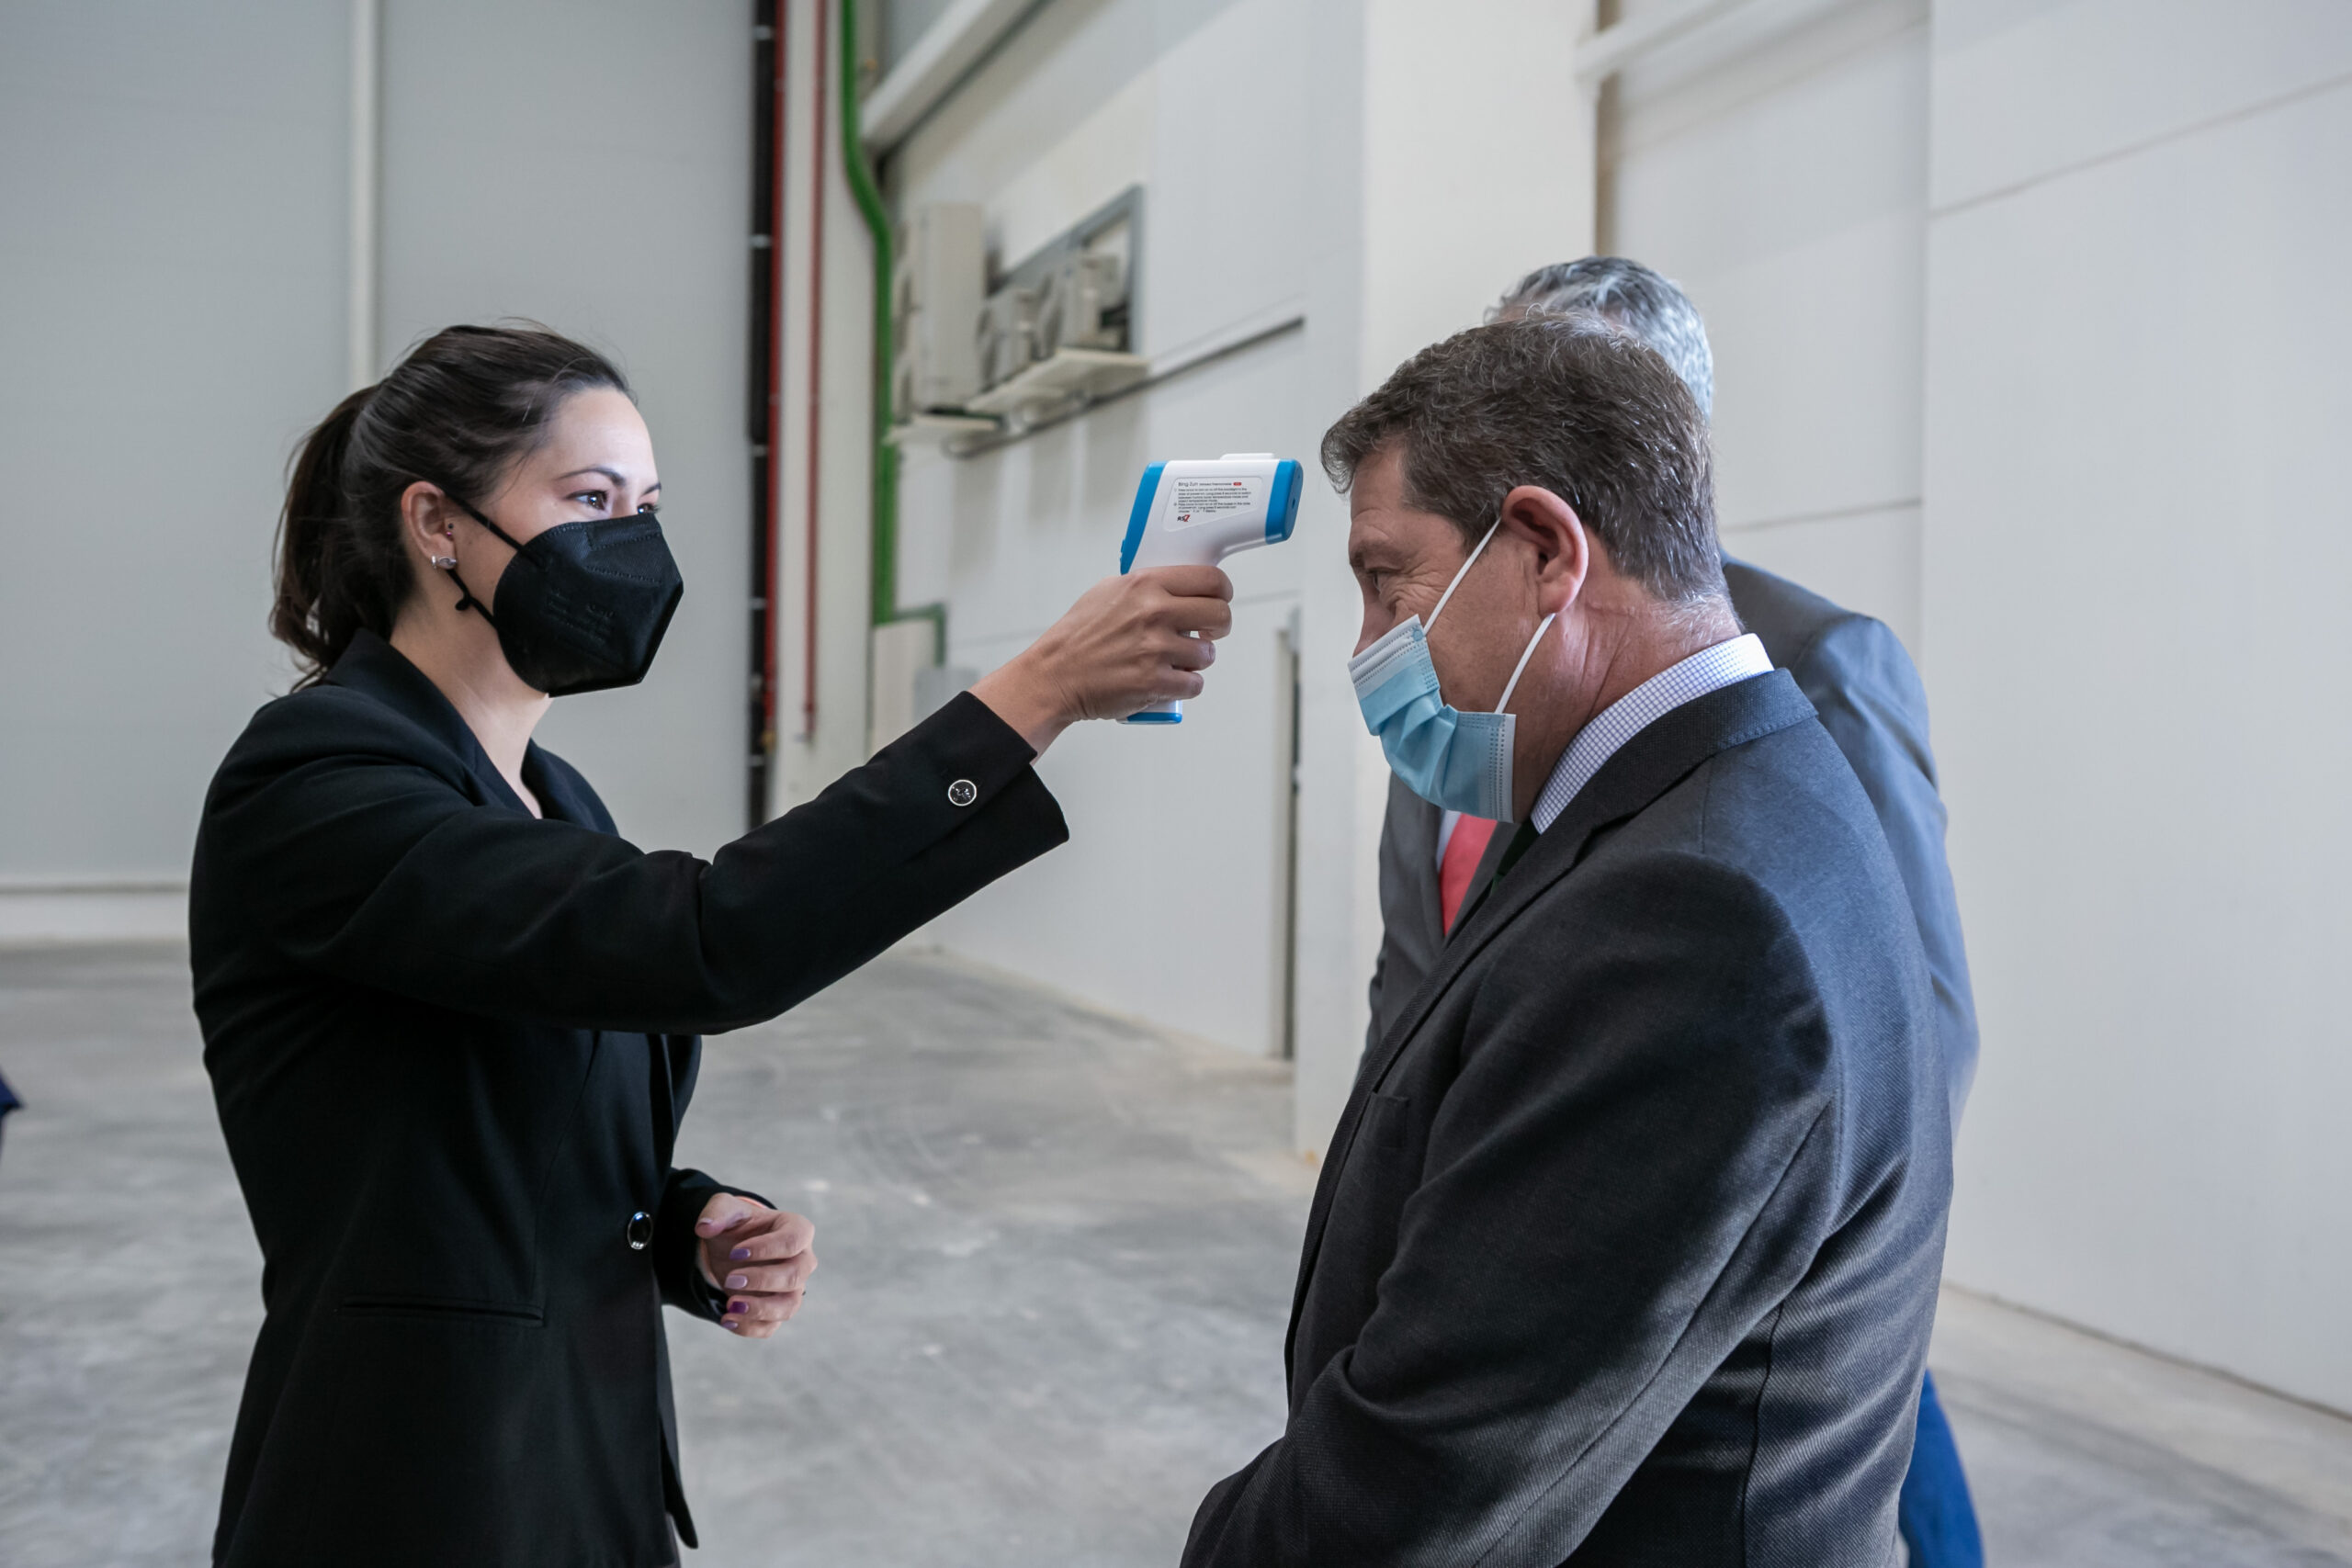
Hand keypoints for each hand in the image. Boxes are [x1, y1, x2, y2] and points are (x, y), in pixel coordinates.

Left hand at [693, 1192, 815, 1338]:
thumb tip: (704, 1228)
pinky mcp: (777, 1310)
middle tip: (730, 1279)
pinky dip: (749, 1327)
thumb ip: (717, 1213)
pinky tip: (726, 1320)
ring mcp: (792, 1289)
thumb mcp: (726, 1210)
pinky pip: (771, 1326)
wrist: (734, 1251)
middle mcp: (802, 1261)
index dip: (766, 1249)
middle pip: (794, 1276)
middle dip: (762, 1280)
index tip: (735, 1252)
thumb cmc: (739, 1226)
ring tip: (730, 1306)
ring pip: (789, 1306)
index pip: (793, 1241)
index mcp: (797, 1230)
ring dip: (760, 1309)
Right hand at [971, 565, 1234, 753]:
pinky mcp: (1154, 683)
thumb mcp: (1107, 592)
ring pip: (1208, 654)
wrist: (1054, 675)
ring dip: (1198, 660)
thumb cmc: (1077, 636)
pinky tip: (1171, 681)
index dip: (1223, 591)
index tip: (1220, 599)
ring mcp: (1155, 649)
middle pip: (1220, 615)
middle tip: (1209, 633)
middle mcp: (1154, 613)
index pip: (1210, 579)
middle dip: (1220, 627)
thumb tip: (1177, 585)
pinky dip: (1187, 686)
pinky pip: (1194, 685)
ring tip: (1178, 660)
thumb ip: (1144, 586)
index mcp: (1145, 584)